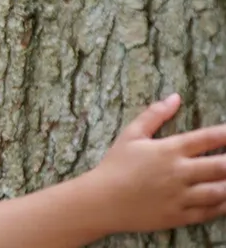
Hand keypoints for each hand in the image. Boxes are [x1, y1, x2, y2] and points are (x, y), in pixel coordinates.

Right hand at [90, 93, 225, 233]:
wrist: (101, 201)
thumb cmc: (115, 165)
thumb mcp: (130, 135)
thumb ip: (154, 115)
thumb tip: (175, 97)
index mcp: (169, 150)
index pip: (207, 138)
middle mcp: (179, 172)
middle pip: (221, 166)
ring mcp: (181, 196)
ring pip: (220, 191)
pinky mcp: (179, 216)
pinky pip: (209, 212)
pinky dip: (222, 206)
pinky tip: (225, 200)